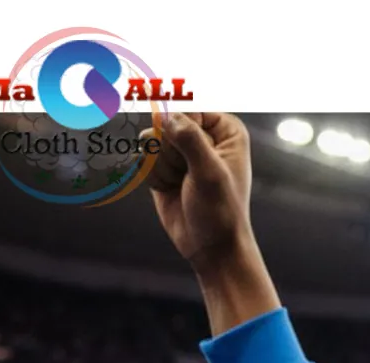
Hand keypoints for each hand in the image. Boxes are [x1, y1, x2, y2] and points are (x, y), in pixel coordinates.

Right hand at [142, 112, 280, 335]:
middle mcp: (204, 135)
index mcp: (225, 129)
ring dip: (161, 166)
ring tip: (181, 185)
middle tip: (187, 175)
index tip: (185, 151)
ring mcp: (182, 151)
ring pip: (150, 138)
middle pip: (165, 120)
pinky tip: (170, 191)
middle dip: (169, 150)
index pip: (188, 107)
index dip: (179, 127)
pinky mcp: (165, 167)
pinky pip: (144, 158)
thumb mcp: (210, 174)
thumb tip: (166, 115)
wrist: (212, 249)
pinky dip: (153, 176)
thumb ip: (190, 140)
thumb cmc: (221, 212)